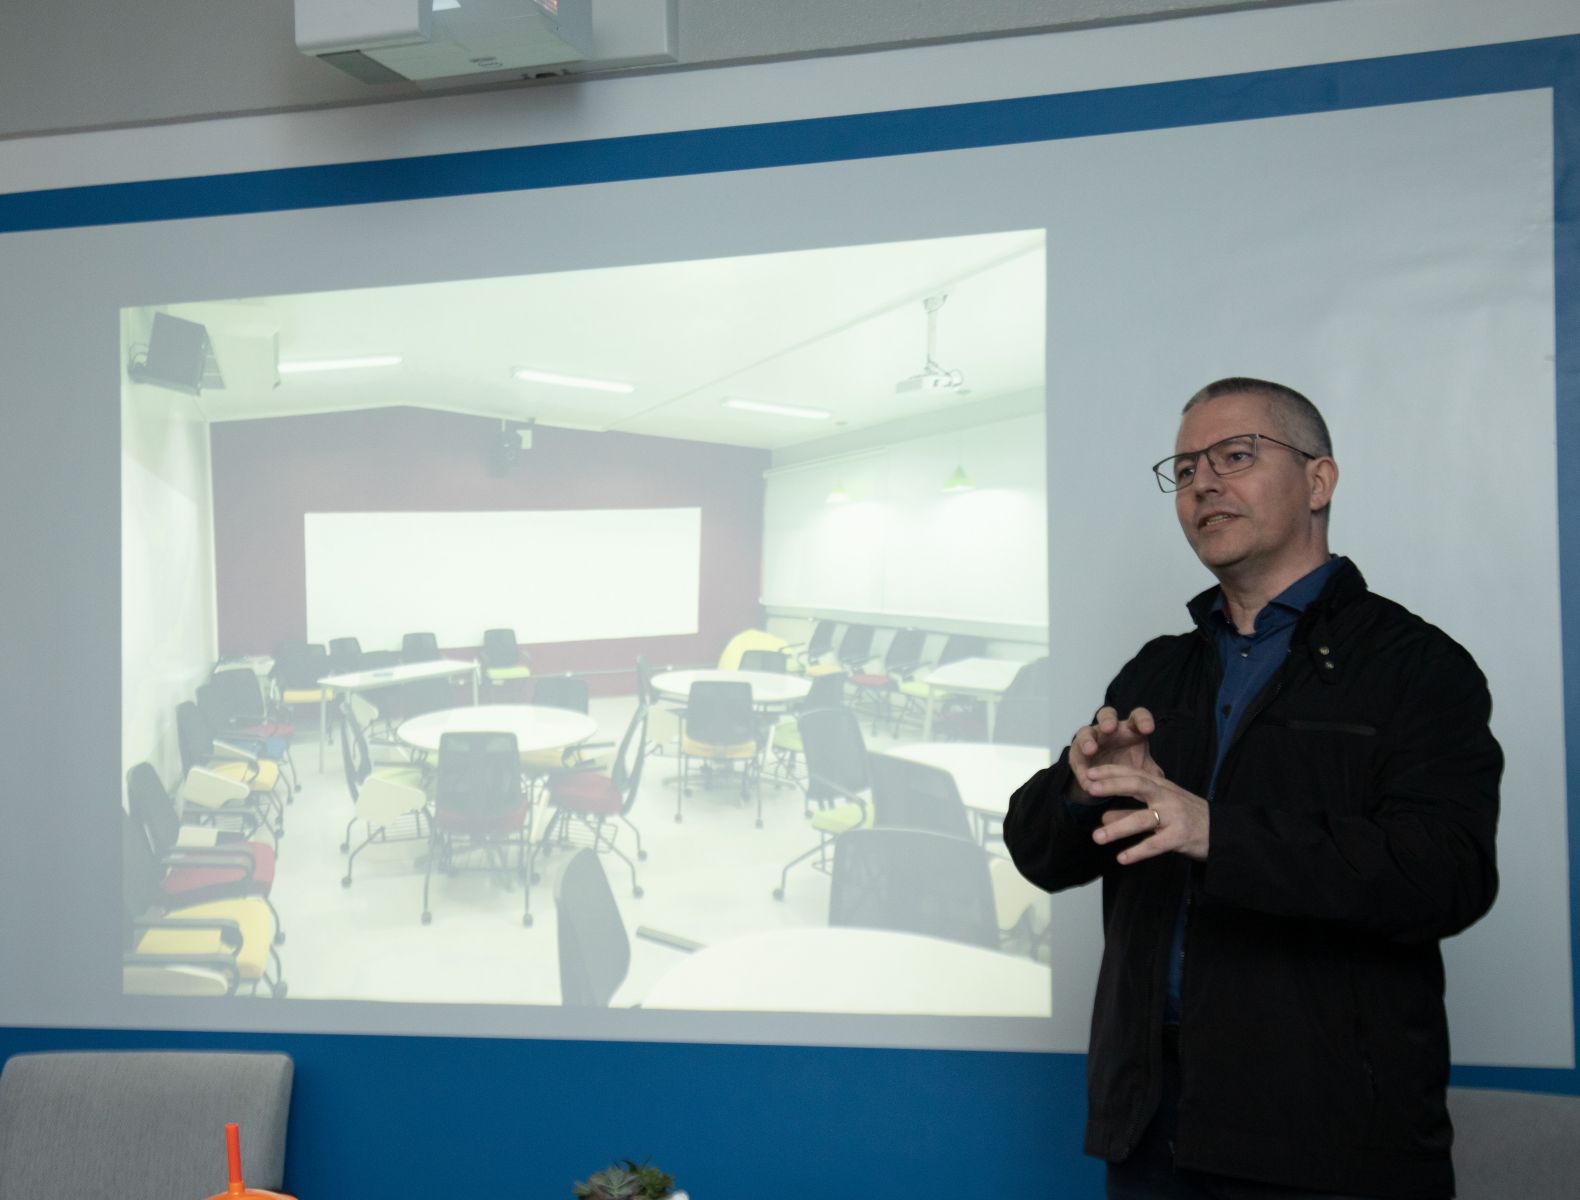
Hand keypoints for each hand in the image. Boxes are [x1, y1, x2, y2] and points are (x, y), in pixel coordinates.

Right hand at [1068, 706, 1162, 798]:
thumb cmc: (1128, 765)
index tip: (1149, 729)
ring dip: (1088, 740)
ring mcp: (1091, 738)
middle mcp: (1109, 729)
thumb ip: (1152, 772)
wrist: (1108, 779)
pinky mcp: (1077, 753)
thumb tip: (1164, 784)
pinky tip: (1086, 780)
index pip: (1137, 716)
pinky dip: (1081, 769)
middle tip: (1110, 728)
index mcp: (1130, 729)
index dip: (1143, 719)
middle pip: (1106, 714)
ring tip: (1090, 750)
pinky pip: (1076, 757)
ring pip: (1086, 732)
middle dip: (1108, 720)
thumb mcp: (1142, 769)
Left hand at [1087, 765, 1209, 863]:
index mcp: (1161, 787)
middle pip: (1138, 785)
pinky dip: (1138, 851)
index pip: (1133, 773)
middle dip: (1112, 785)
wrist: (1223, 833)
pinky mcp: (1181, 837)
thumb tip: (1102, 817)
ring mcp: (1175, 816)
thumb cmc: (1188, 817)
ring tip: (1097, 837)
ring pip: (1143, 819)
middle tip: (1089, 788)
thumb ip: (1130, 811)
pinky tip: (1122, 858)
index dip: (1110, 772)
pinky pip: (1156, 844)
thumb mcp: (1159, 809)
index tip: (1088, 773)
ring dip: (1118, 828)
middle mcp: (1167, 797)